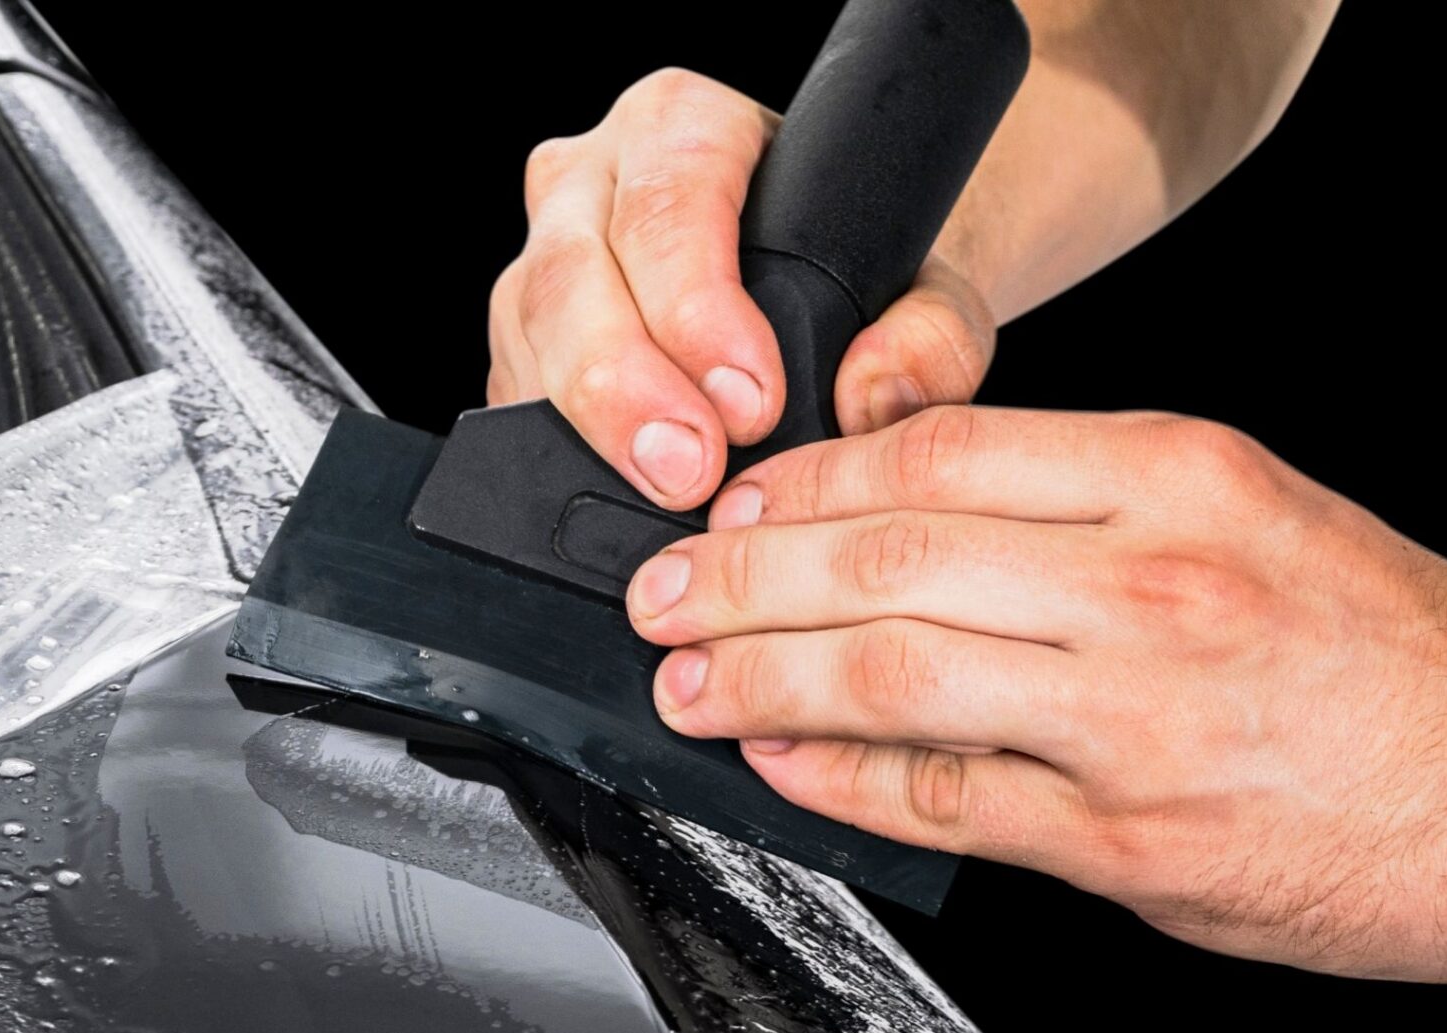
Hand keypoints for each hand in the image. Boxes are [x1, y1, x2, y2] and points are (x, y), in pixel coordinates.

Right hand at [487, 69, 996, 507]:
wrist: (836, 289)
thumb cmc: (868, 271)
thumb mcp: (930, 287)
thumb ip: (933, 334)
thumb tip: (872, 390)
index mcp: (683, 126)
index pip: (667, 207)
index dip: (696, 312)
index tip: (750, 403)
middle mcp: (592, 181)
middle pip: (568, 275)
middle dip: (621, 384)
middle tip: (689, 470)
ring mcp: (541, 260)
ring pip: (526, 335)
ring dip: (584, 425)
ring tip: (661, 492)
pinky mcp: (521, 342)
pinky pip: (513, 392)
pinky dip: (558, 448)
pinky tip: (616, 488)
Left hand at [624, 405, 1446, 979]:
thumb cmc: (1406, 652)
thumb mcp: (1257, 514)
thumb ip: (1092, 513)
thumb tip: (917, 526)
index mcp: (1178, 481)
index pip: (936, 451)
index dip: (804, 478)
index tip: (739, 500)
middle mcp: (1148, 585)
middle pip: (883, 554)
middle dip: (740, 575)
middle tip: (664, 591)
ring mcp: (1134, 717)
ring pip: (890, 673)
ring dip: (758, 676)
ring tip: (686, 678)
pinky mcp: (1129, 842)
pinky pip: (944, 802)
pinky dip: (839, 780)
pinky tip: (778, 762)